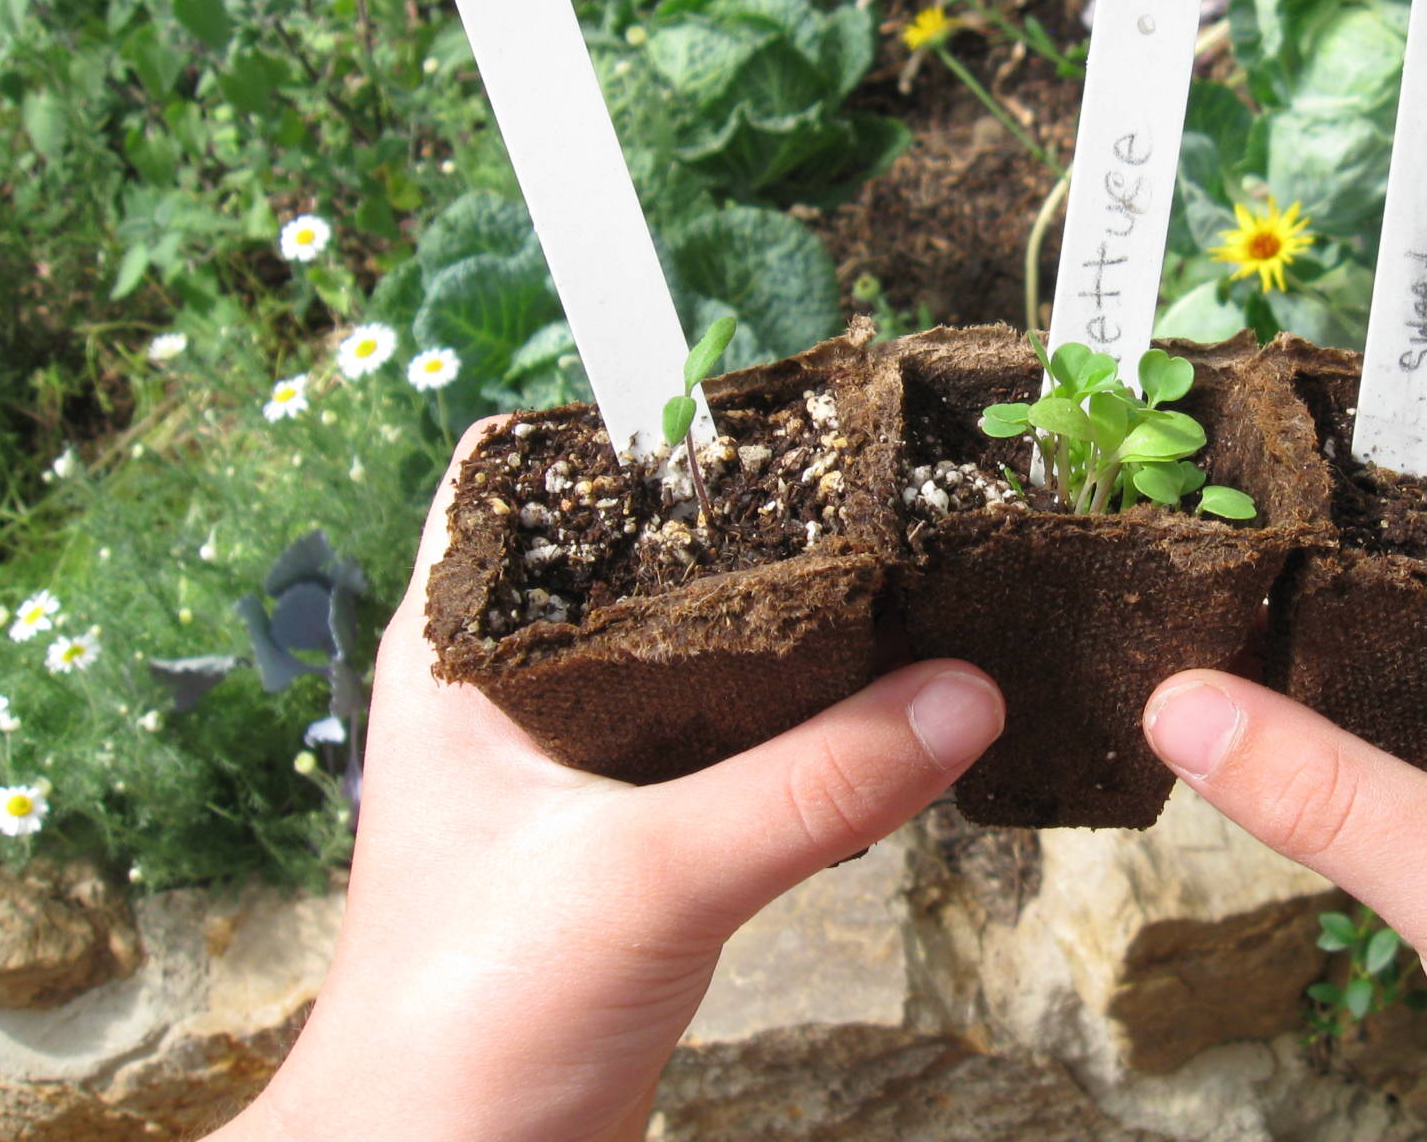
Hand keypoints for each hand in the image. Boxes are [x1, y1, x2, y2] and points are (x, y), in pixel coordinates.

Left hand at [217, 421, 1003, 1141]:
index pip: (523, 475)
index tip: (758, 404)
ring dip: (792, 632)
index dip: (626, 423)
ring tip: (903, 581)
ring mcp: (578, 766)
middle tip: (870, 487)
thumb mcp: (649, 877)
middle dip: (752, 525)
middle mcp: (516, 688)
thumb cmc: (468, 1021)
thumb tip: (963, 694)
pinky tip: (885, 713)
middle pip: (639, 558)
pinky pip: (732, 745)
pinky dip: (805, 725)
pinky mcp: (635, 840)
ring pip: (697, 653)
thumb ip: (809, 785)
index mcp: (463, 653)